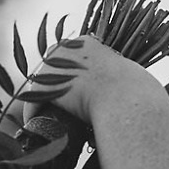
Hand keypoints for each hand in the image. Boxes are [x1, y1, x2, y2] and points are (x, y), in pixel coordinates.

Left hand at [17, 36, 162, 129]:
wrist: (126, 100)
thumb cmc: (135, 94)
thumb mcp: (129, 78)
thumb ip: (118, 79)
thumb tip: (126, 93)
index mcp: (87, 43)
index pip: (68, 57)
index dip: (67, 76)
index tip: (70, 91)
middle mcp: (66, 48)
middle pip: (50, 68)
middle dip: (51, 86)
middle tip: (55, 106)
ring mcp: (53, 64)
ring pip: (40, 84)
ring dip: (41, 100)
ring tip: (45, 117)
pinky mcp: (44, 84)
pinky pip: (33, 100)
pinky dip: (33, 113)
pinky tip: (36, 125)